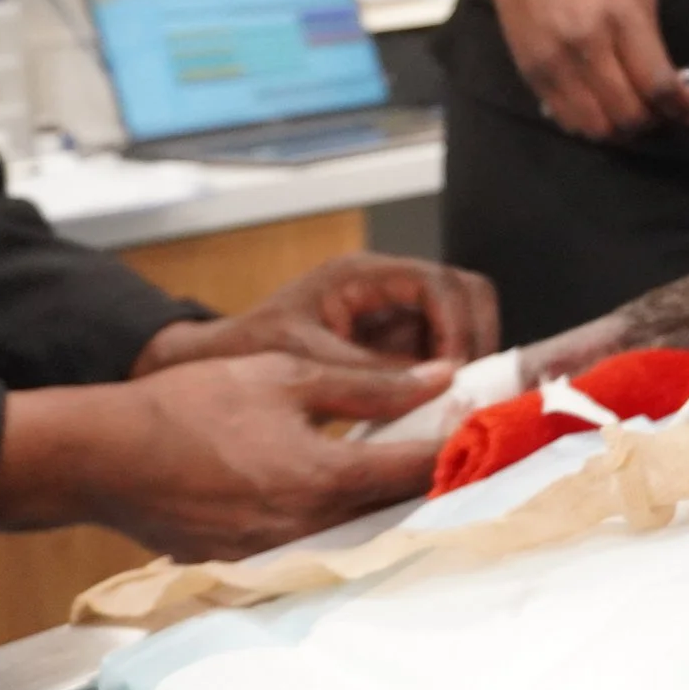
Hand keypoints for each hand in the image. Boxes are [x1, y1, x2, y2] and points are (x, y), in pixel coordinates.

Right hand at [0, 357, 454, 561]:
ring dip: (382, 503)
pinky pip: (310, 542)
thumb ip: (371, 386)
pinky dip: (334, 518)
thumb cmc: (187, 405)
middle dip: (426, 481)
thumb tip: (438, 380)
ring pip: (352, 529)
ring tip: (406, 468)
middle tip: (457, 451)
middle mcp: (303, 527)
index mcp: (320, 478)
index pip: (414, 473)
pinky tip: (341, 490)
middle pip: (390, 510)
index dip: (456, 452)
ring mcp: (273, 553)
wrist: (101, 455)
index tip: (485, 435)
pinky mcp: (246, 562)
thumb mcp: (286, 376)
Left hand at [134, 253, 500, 375]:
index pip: (440, 284)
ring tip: (451, 406)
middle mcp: (387, 288)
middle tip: (468, 389)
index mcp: (363, 276)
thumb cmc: (247, 350)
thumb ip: (368, 371)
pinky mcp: (392, 346)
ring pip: (460, 326)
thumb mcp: (304, 360)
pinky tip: (431, 414)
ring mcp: (393, 317)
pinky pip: (438, 357)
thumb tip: (435, 383)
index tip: (456, 373)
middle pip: (466, 295)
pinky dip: (444, 382)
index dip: (458, 326)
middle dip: (475, 339)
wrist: (212, 366)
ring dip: (463, 363)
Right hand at [474, 0, 688, 140]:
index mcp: (621, 17)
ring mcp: (555, 64)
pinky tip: (602, 108)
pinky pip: (568, 121)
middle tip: (661, 112)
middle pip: (629, 114)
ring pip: (598, 128)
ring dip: (622, 130)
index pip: (657, 83)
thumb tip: (670, 84)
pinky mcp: (531, 76)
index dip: (680, 107)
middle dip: (654, 122)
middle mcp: (587, 45)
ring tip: (632, 113)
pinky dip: (592, 125)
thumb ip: (652, 39)